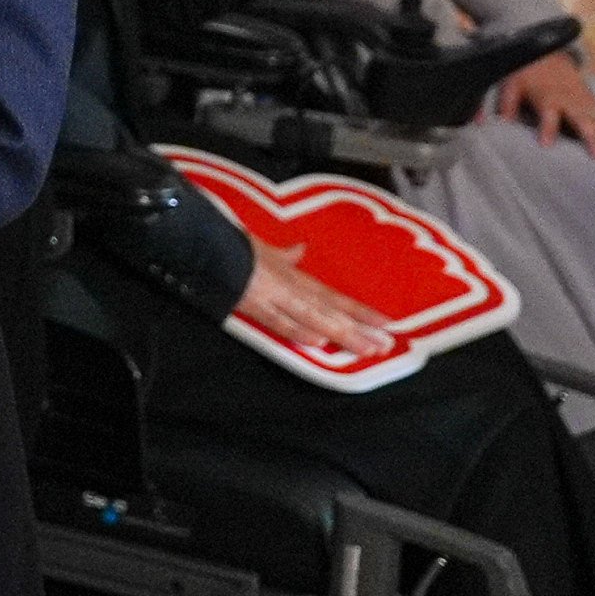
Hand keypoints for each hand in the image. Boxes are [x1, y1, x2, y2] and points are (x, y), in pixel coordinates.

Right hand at [237, 242, 399, 360]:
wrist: (207, 246)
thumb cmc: (236, 247)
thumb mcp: (265, 247)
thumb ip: (285, 254)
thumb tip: (300, 248)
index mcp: (294, 277)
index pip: (334, 297)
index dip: (360, 311)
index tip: (386, 323)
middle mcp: (291, 289)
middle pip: (331, 312)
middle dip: (359, 329)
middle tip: (387, 345)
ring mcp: (274, 298)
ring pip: (313, 318)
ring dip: (341, 334)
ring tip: (367, 349)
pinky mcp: (254, 307)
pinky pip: (278, 321)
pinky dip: (296, 331)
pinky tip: (317, 342)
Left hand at [492, 54, 594, 158]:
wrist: (548, 53)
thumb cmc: (526, 73)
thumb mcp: (509, 84)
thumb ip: (502, 103)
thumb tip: (482, 122)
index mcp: (547, 98)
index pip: (546, 115)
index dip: (546, 129)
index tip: (546, 145)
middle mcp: (570, 102)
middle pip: (582, 121)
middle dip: (591, 138)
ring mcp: (586, 103)